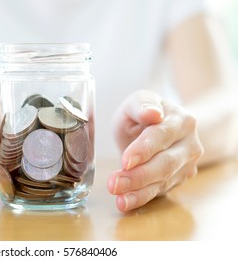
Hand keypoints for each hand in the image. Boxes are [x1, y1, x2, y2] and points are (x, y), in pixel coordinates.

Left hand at [108, 90, 202, 211]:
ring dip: (138, 191)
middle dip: (138, 176)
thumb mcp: (137, 101)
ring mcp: (187, 164)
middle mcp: (189, 144)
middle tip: (114, 184)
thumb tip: (153, 113)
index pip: (161, 136)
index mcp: (181, 120)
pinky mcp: (178, 180)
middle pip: (165, 163)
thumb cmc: (143, 113)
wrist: (159, 125)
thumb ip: (142, 105)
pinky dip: (141, 198)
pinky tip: (124, 202)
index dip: (143, 149)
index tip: (126, 161)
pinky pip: (159, 191)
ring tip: (118, 197)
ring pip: (163, 181)